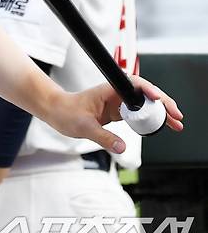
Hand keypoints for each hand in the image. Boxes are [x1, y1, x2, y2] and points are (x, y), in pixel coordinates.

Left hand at [48, 75, 182, 153]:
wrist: (56, 111)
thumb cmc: (66, 112)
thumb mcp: (84, 127)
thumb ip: (103, 137)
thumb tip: (122, 148)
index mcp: (108, 90)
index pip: (134, 84)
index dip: (149, 90)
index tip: (159, 99)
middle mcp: (115, 93)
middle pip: (144, 94)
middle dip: (162, 104)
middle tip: (177, 117)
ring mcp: (117, 102)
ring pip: (143, 104)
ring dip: (159, 112)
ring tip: (176, 124)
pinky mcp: (116, 111)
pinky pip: (137, 113)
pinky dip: (150, 119)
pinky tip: (160, 126)